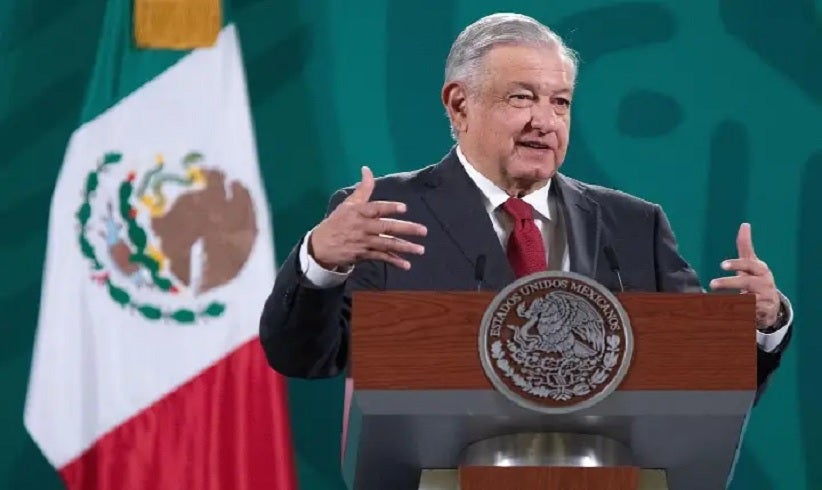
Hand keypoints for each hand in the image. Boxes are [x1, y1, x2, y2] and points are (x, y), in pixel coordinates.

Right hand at [309, 166, 427, 270]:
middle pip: (386, 227)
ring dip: (404, 247)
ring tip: (420, 250)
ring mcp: (364, 242)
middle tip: (423, 231)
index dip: (389, 208)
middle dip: (406, 229)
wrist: (320, 245)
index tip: (404, 208)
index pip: (376, 208)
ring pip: (387, 244)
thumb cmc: (338, 221)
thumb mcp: (349, 203)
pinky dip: (394, 261)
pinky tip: (406, 264)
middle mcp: (362, 227)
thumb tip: (367, 168)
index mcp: (359, 212)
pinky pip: (381, 258)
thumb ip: (363, 188)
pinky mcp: (363, 255)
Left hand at [709, 223, 780, 328]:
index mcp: (761, 270)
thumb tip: (744, 224)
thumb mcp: (751, 263)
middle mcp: (765, 284)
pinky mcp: (760, 314)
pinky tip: (724, 313)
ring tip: (715, 301)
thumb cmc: (755, 278)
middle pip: (747, 282)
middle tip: (711, 284)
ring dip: (732, 300)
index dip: (737, 264)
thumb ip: (746, 246)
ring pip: (746, 299)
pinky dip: (736, 313)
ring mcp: (764, 299)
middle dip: (729, 283)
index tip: (722, 265)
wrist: (770, 304)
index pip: (750, 264)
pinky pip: (746, 314)